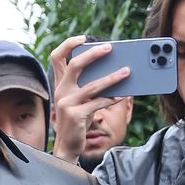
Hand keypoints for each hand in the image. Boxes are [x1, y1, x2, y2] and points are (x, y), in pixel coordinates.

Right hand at [49, 35, 129, 162]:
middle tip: (110, 48)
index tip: (83, 38)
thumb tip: (111, 70)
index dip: (68, 44)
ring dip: (112, 77)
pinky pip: (98, 103)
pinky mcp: (76, 116)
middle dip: (93, 54)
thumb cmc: (78, 120)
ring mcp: (67, 103)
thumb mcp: (79, 100)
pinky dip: (112, 99)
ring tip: (127, 71)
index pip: (56, 57)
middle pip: (75, 65)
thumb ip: (87, 86)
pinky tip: (123, 95)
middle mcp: (61, 91)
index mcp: (60, 85)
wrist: (68, 146)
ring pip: (93, 85)